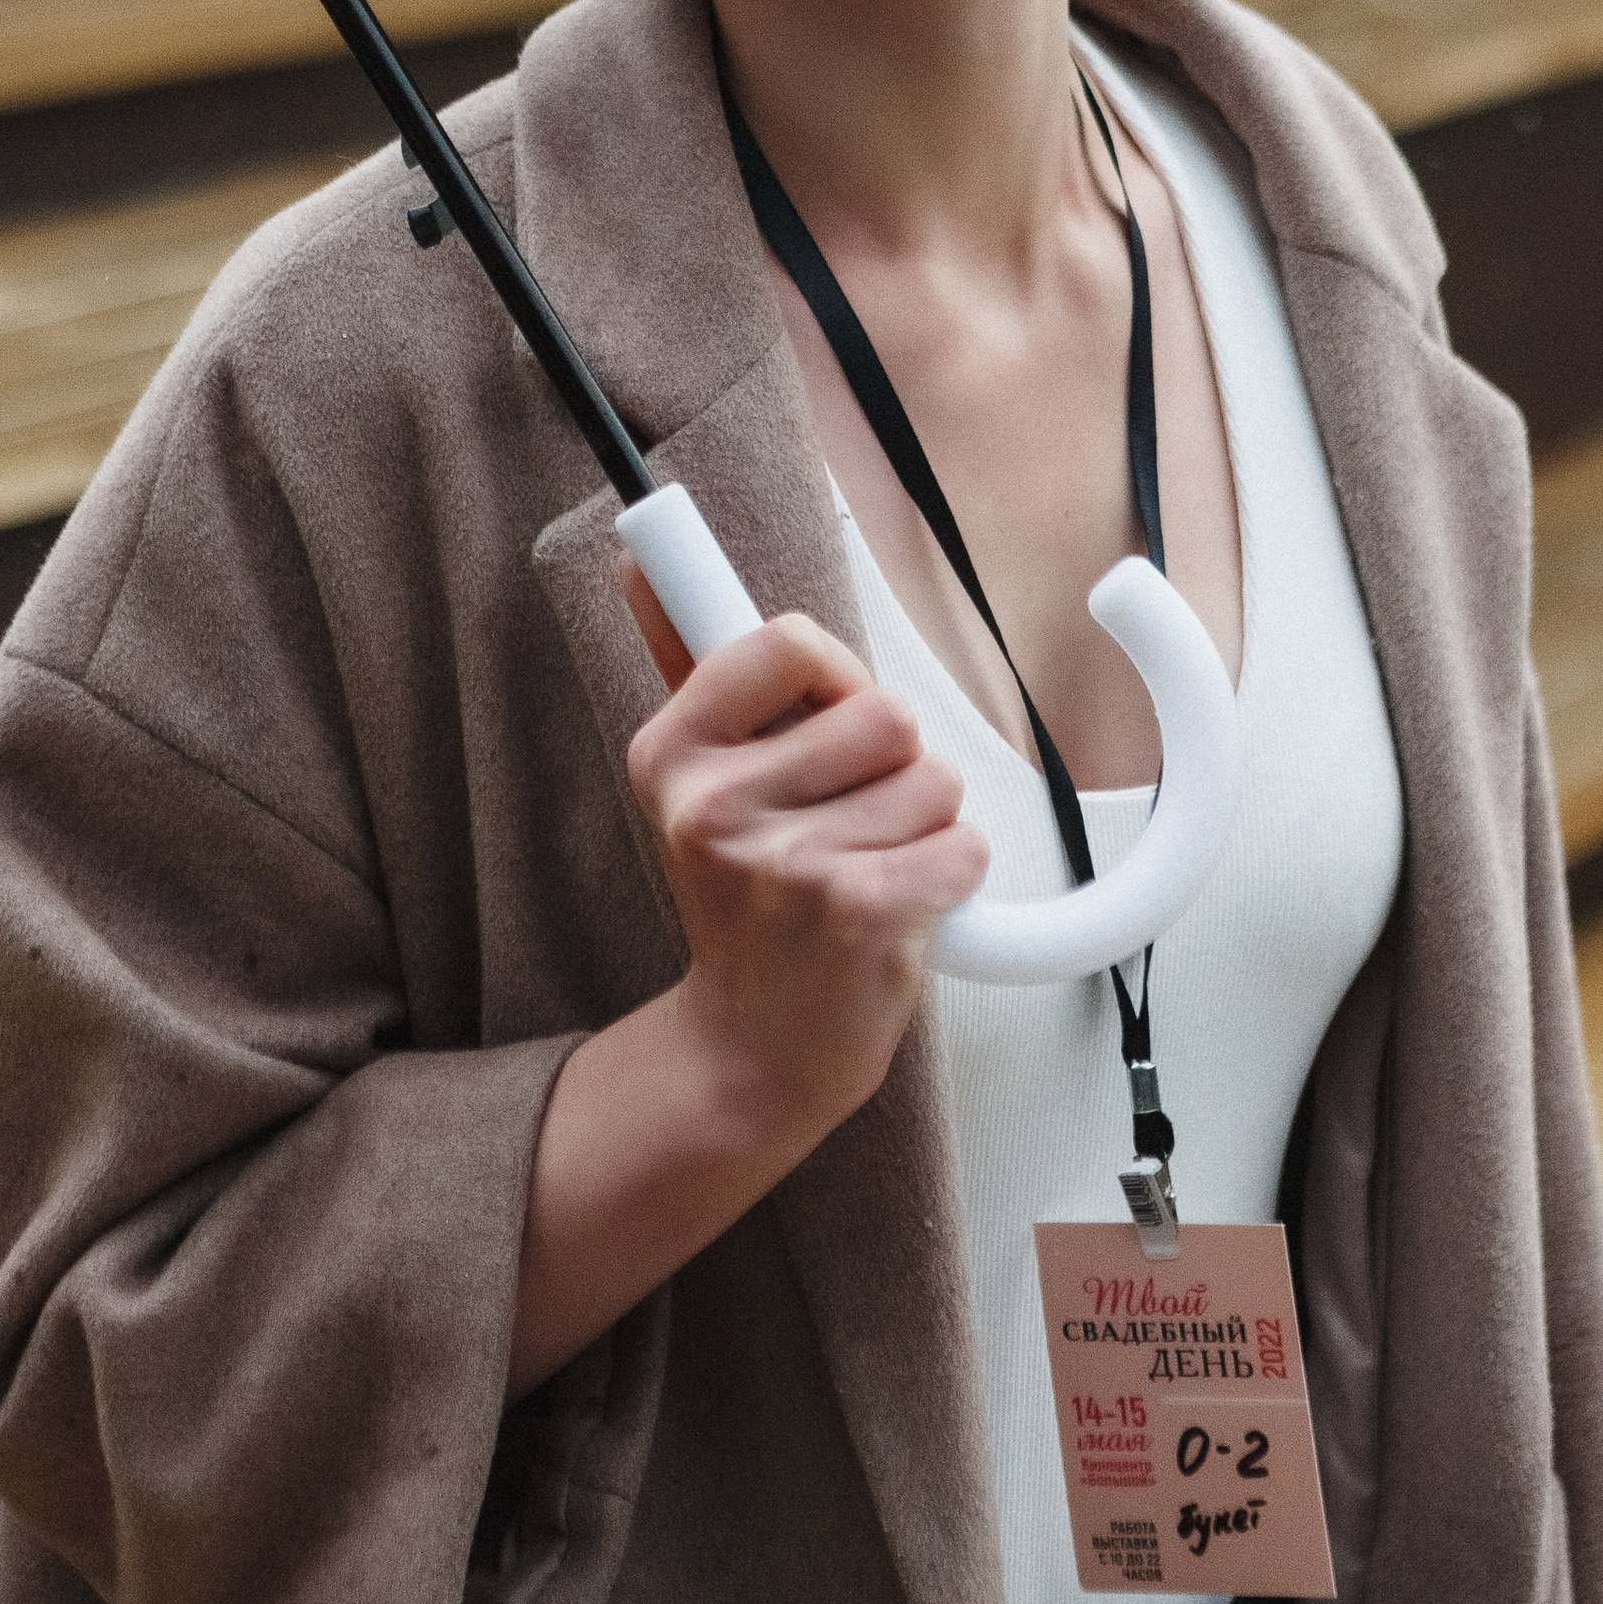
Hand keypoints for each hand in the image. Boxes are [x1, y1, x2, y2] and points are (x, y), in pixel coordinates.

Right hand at [618, 558, 991, 1151]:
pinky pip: (964, 847)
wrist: (753, 1049)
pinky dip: (953, 878)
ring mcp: (785, 865)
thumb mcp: (695, 778)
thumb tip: (637, 554)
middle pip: (885, 712)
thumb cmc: (745, 899)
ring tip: (867, 870)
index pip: (787, 640)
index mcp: (672, 754)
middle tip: (846, 822)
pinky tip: (898, 909)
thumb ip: (682, 657)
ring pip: (935, 779)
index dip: (833, 681)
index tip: (818, 726)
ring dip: (924, 825)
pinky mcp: (858, 916)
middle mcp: (714, 807)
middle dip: (893, 764)